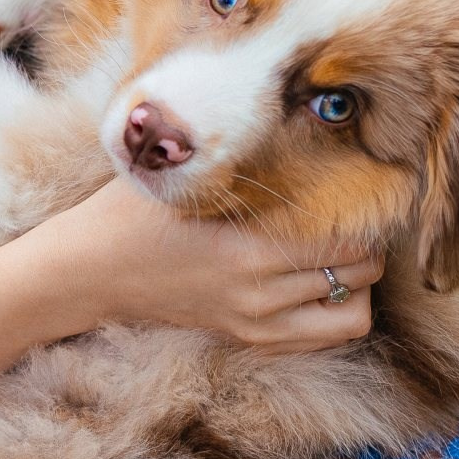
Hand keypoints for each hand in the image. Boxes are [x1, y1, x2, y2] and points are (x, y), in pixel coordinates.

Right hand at [60, 177, 381, 352]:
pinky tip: (319, 282)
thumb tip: (295, 119)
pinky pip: (325, 339)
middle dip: (368, 242)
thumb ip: (237, 158)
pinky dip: (336, 311)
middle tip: (357, 213)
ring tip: (342, 254)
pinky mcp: (249, 338)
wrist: (90, 270)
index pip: (346, 239)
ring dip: (359, 284)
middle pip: (362, 273)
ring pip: (355, 315)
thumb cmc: (132, 210)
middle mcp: (260, 293)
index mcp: (248, 249)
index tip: (366, 187)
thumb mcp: (182, 175)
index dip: (367, 210)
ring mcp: (256, 322)